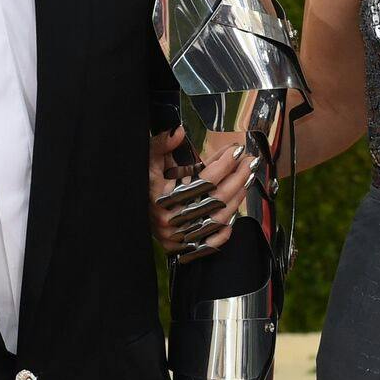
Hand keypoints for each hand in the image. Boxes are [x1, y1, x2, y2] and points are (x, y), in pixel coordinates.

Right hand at [149, 127, 256, 256]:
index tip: (237, 150)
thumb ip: (162, 144)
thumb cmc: (142, 185)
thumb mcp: (147, 160)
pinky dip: (227, 227)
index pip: (204, 180)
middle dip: (238, 178)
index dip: (224, 164)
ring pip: (219, 218)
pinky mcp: (184, 248)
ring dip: (237, 197)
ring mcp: (180, 236)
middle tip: (251, 162)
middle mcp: (173, 219)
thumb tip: (178, 131)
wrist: (128, 214)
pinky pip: (212, 242)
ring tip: (247, 178)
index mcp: (163, 197)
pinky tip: (235, 209)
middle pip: (217, 198)